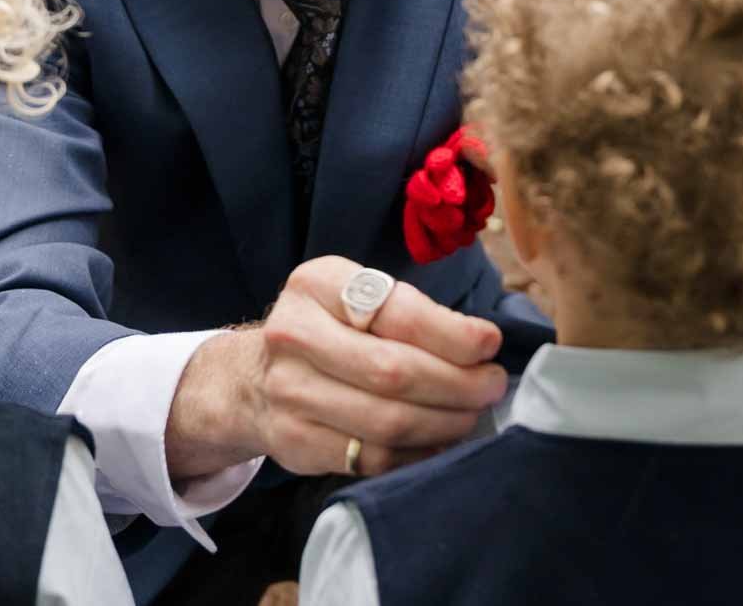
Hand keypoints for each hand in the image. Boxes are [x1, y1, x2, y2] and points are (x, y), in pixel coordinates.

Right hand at [166, 257, 507, 482]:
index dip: (452, 333)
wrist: (251, 379)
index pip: (396, 311)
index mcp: (315, 285)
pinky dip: (419, 453)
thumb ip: (410, 313)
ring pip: (388, 421)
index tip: (490, 345)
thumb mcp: (355, 297)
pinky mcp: (295, 442)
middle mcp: (294, 334)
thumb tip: (484, 346)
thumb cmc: (327, 330)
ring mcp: (289, 393)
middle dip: (458, 384)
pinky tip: (439, 440)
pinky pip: (374, 459)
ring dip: (446, 422)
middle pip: (394, 371)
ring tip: (472, 414)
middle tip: (492, 386)